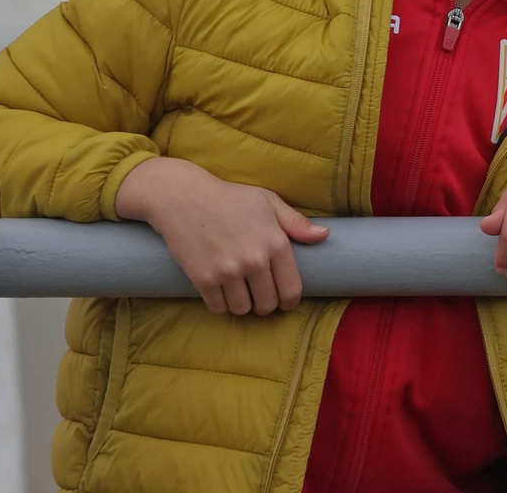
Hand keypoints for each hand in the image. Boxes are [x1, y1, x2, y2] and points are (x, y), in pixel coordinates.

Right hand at [115, 156, 328, 315]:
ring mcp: (228, 271)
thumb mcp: (267, 201)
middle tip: (259, 295)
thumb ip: (296, 222)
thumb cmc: (229, 198)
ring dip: (243, 305)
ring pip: (243, 309)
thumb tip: (324, 236)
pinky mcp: (203, 279)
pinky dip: (221, 304)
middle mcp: (254, 260)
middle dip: (266, 304)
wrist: (182, 197)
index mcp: (275, 242)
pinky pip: (219, 308)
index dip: (289, 301)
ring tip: (240, 291)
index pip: (291, 289)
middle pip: (268, 304)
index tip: (284, 302)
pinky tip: (221, 292)